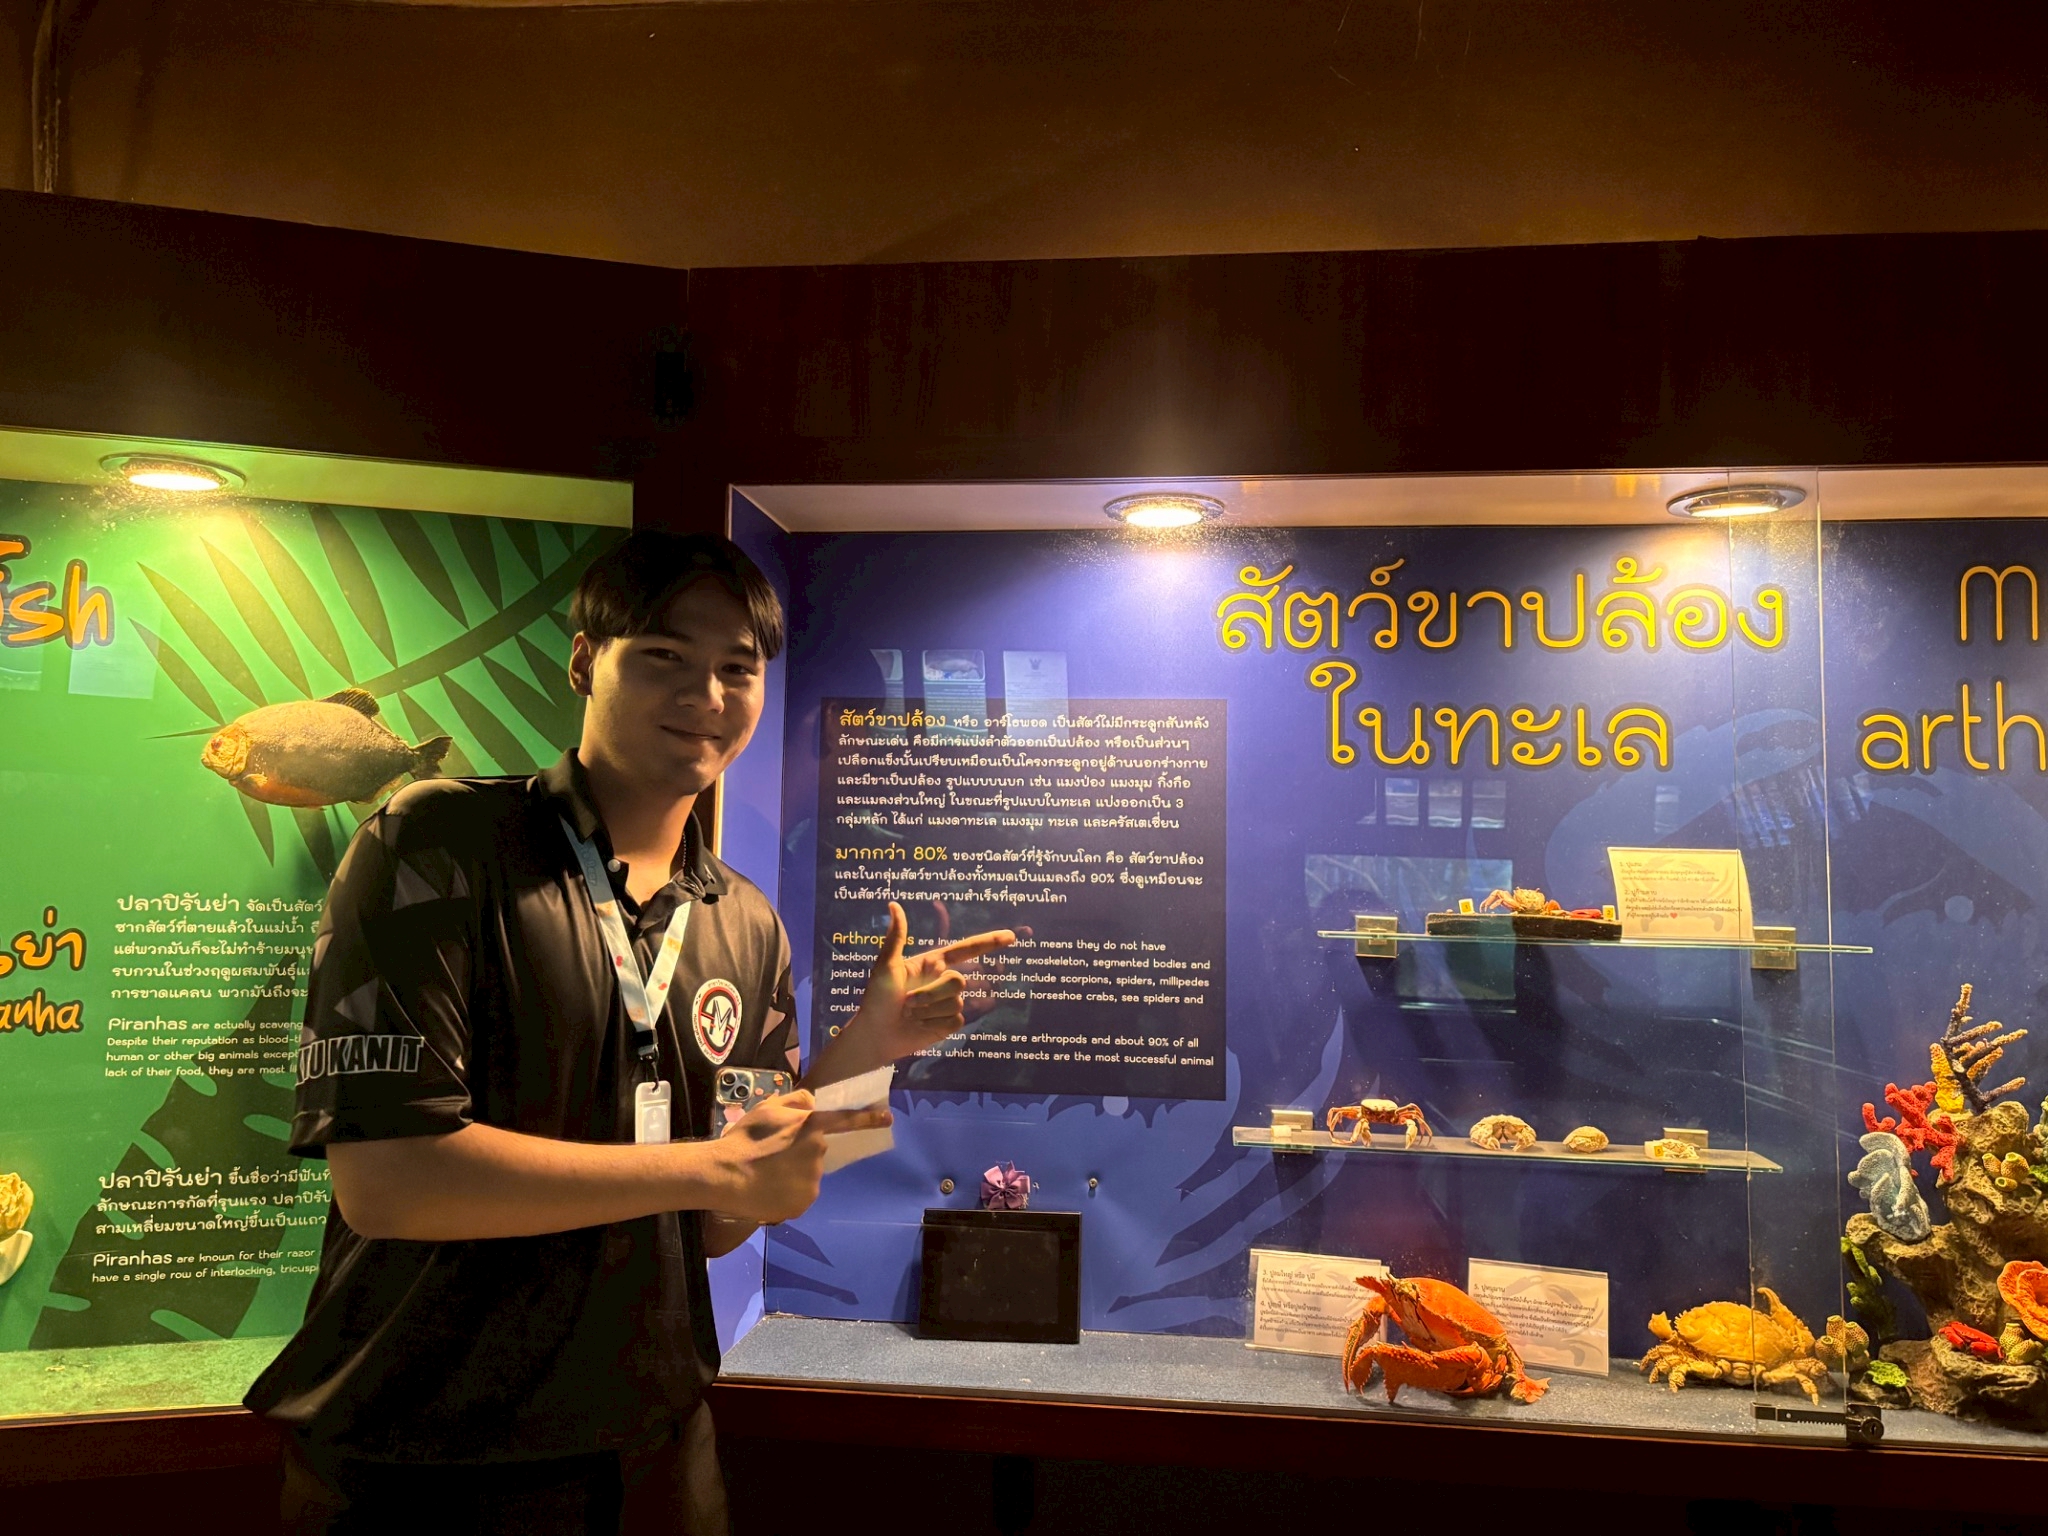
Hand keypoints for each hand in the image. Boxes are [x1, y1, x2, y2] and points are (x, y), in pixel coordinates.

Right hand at [707, 1090, 892, 1224]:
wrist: (724, 1176)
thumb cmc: (744, 1139)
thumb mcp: (767, 1107)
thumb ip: (796, 1100)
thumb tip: (814, 1101)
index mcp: (811, 1126)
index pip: (846, 1120)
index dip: (868, 1119)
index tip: (887, 1118)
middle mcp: (819, 1153)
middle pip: (817, 1151)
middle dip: (801, 1153)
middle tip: (773, 1156)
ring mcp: (813, 1181)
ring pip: (808, 1175)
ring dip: (794, 1174)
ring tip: (767, 1175)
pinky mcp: (804, 1203)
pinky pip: (800, 1195)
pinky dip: (788, 1194)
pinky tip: (769, 1190)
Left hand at [850, 901, 1016, 1060]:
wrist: (875, 1035)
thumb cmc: (876, 999)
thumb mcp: (885, 966)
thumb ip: (896, 937)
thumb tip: (894, 904)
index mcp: (932, 963)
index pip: (966, 949)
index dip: (990, 942)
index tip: (1011, 937)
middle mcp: (942, 981)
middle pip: (958, 981)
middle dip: (932, 993)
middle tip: (907, 1002)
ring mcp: (947, 1003)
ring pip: (956, 1002)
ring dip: (929, 1010)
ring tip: (909, 1014)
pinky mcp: (948, 1023)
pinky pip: (956, 1020)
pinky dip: (936, 1024)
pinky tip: (920, 1026)